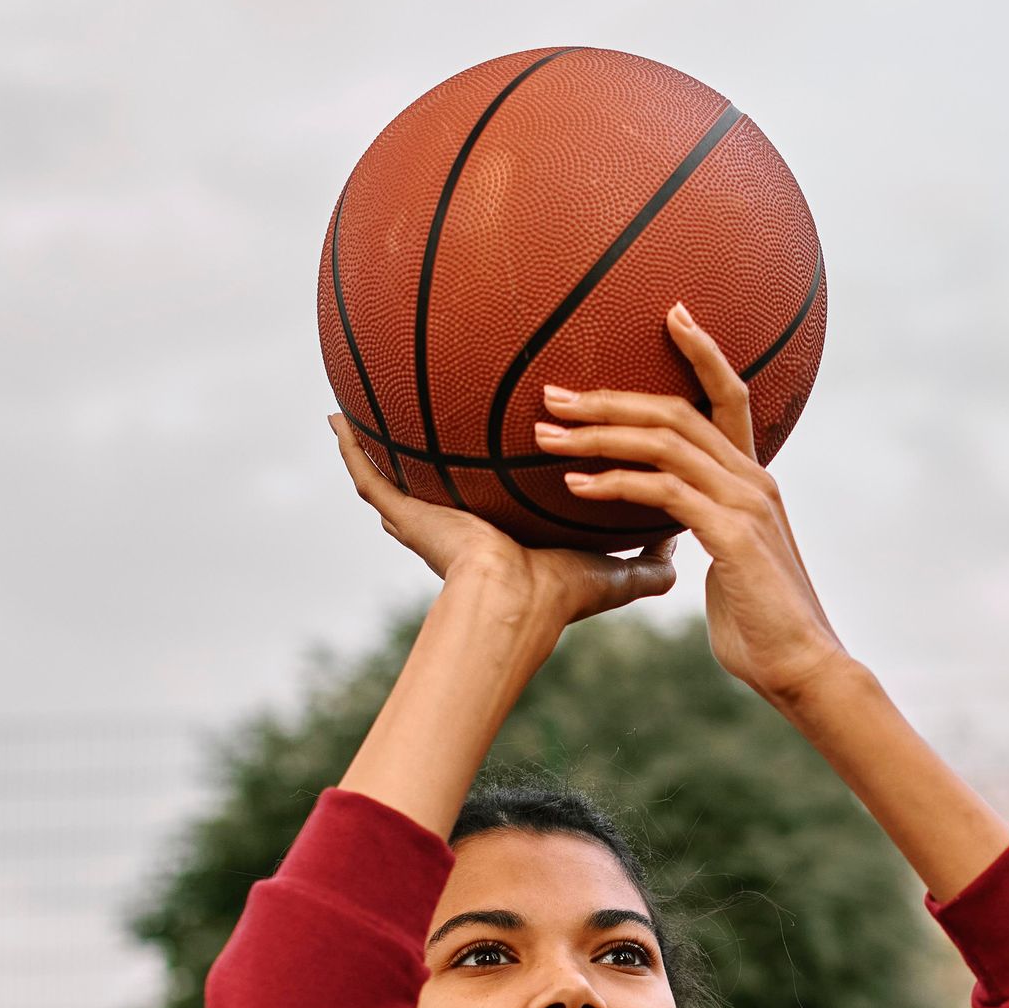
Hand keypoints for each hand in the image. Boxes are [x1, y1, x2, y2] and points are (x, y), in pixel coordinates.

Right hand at [331, 415, 677, 647]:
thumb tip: (674, 548)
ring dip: (375, 440)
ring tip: (355, 402)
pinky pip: (369, 475)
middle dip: (423, 453)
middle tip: (414, 411)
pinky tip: (334, 419)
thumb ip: (643, 562)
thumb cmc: (558, 597)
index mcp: (495, 534)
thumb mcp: (609, 573)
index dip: (487, 474)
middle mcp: (456, 522)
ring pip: (393, 472)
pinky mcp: (406, 514)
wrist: (515, 605)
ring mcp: (424, 518)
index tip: (492, 445)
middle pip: (431, 481)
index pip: (485, 499)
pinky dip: (351, 448)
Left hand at [530, 303, 846, 701]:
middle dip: (610, 396)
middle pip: (677, 411)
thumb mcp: (729, 568)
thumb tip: (674, 538)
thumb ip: (705, 536)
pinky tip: (572, 486)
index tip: (669, 313)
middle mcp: (753, 479)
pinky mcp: (730, 534)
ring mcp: (745, 503)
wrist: (800, 667)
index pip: (729, 395)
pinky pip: (661, 491)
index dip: (702, 351)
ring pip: (664, 442)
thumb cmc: (761, 628)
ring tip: (544, 435)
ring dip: (597, 434)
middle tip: (552, 392)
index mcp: (754, 480)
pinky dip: (613, 483)